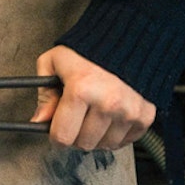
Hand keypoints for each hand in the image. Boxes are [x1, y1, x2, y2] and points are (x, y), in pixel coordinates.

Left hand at [32, 45, 155, 150]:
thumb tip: (39, 120)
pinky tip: (109, 117)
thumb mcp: (53, 62)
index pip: (63, 136)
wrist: (125, 39)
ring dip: (96, 135)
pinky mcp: (145, 115)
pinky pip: (125, 141)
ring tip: (93, 114)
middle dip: (76, 134)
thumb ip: (44, 93)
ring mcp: (128, 111)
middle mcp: (107, 103)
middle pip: (84, 143)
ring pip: (105, 145)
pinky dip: (116, 134)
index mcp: (81, 89)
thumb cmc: (87, 50)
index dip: (55, 135)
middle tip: (76, 117)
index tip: (56, 130)